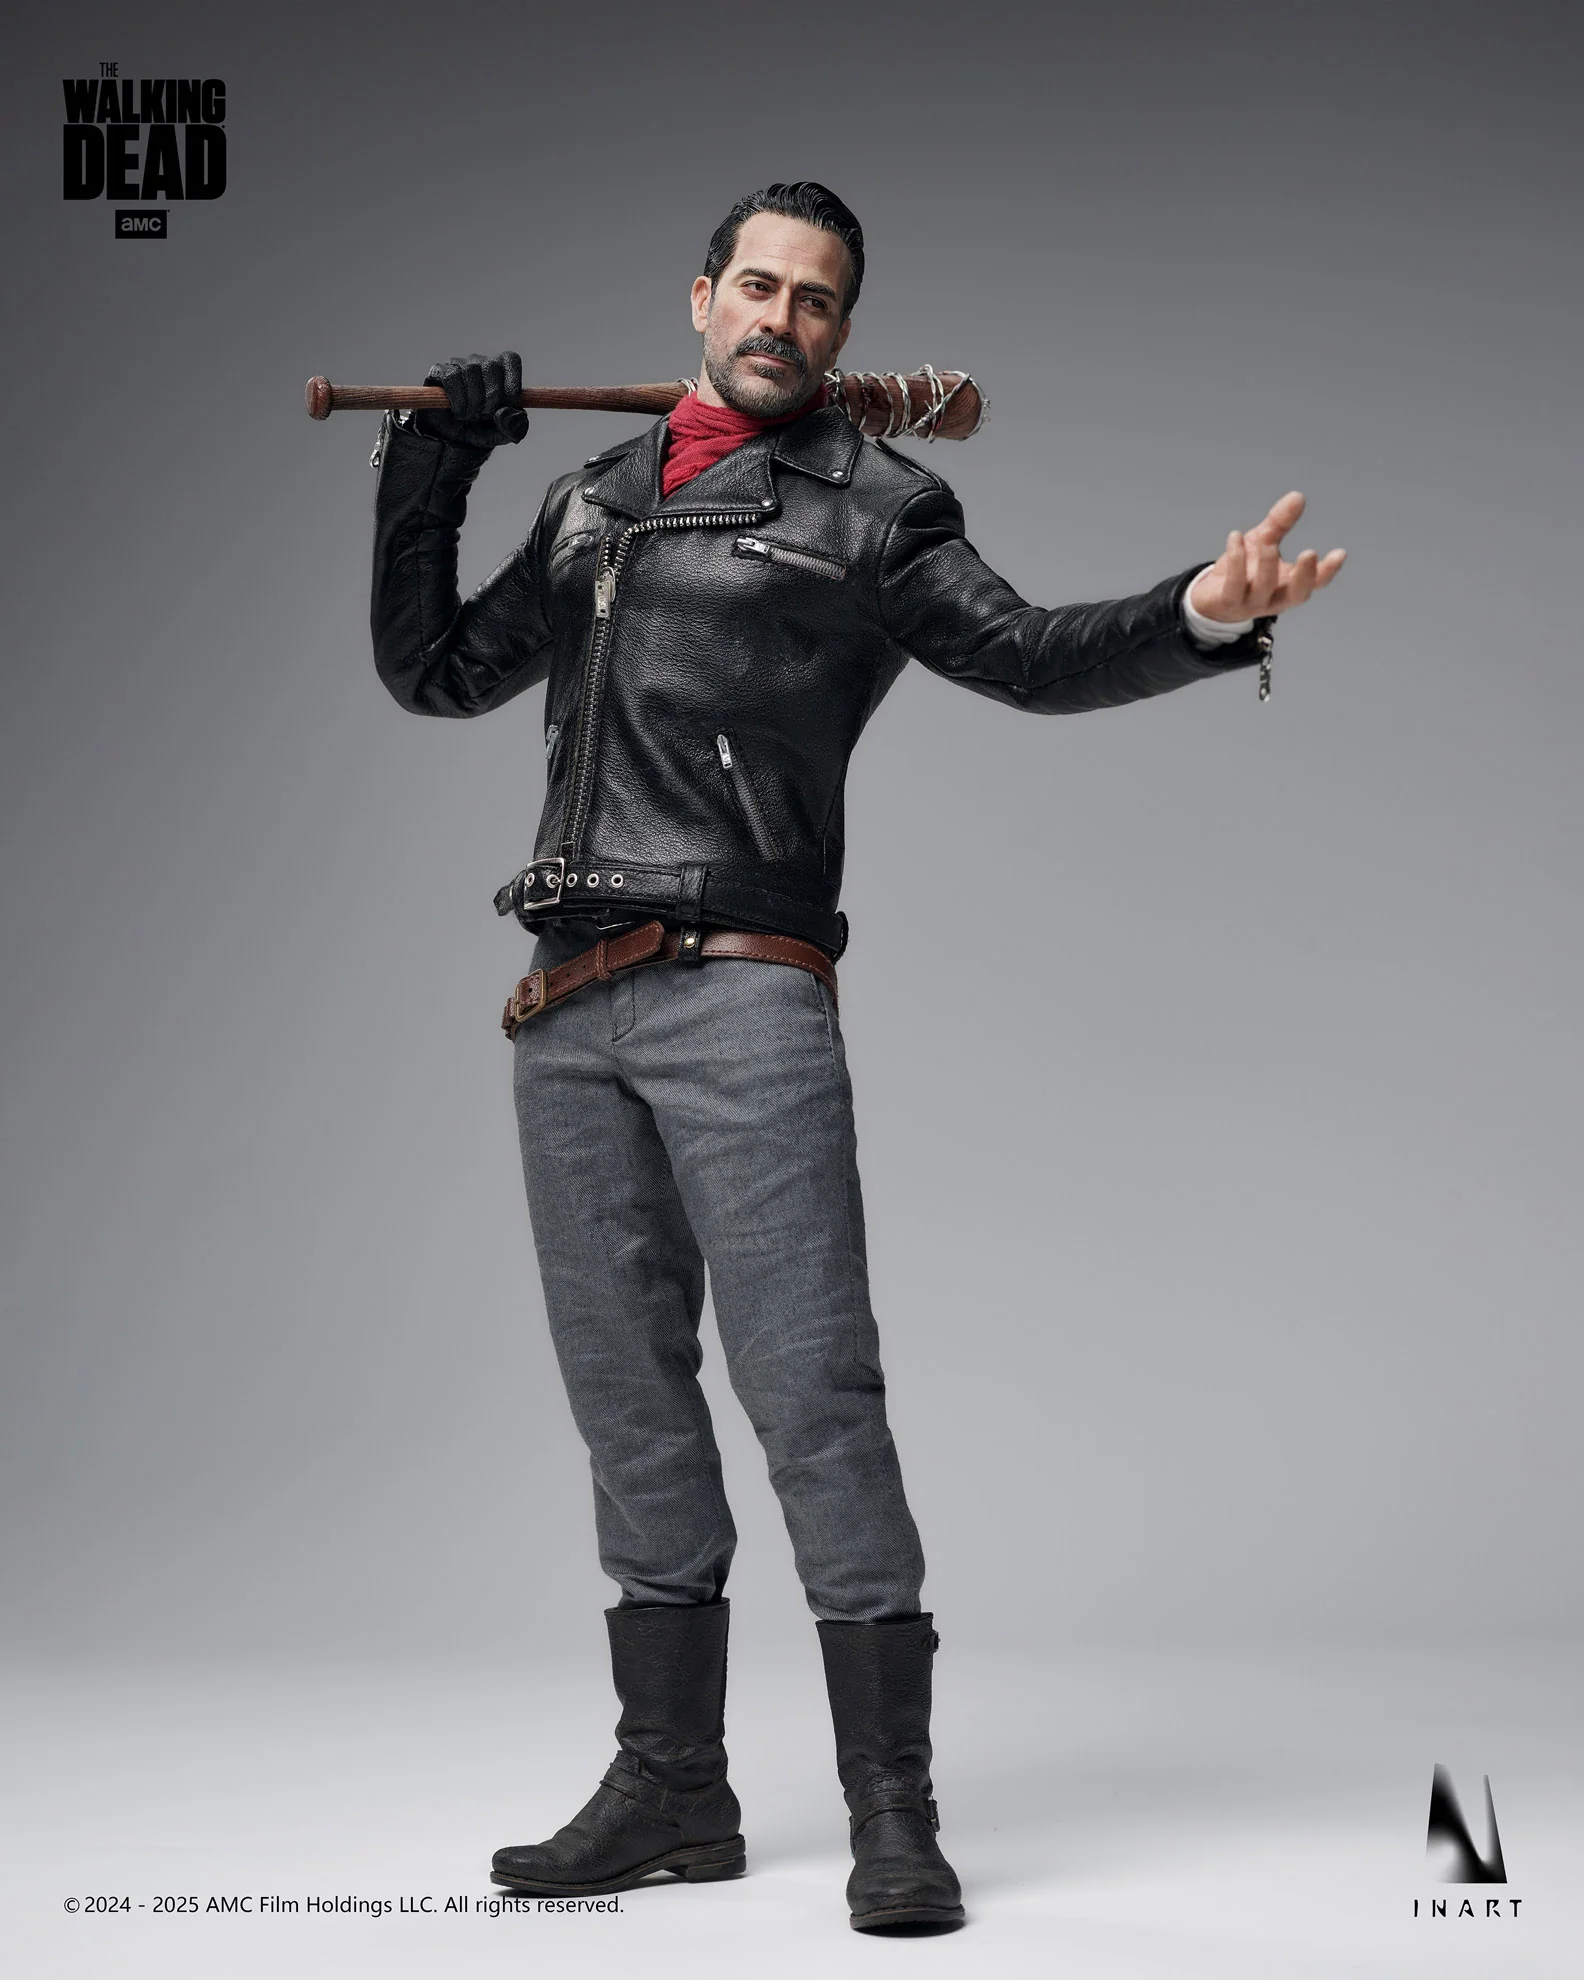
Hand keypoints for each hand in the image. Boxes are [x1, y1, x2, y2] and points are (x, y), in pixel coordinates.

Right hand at [414, 351, 528, 447]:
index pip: (510, 359)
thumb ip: (515, 428)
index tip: (507, 404)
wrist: (451, 439)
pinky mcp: (439, 371)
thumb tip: (508, 413)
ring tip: (471, 416)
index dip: (512, 383)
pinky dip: (458, 399)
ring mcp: (459, 364)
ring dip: (473, 401)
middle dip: (492, 397)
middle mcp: (480, 362)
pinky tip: (459, 412)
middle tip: (486, 415)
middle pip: (491, 366)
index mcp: (501, 370)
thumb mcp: (503, 435)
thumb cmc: (481, 431)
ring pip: (470, 370)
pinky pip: (451, 376)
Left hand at [1188, 491, 1344, 621]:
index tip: (1340, 553)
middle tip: (1310, 553)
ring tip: (1265, 537)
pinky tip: (1235, 538)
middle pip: (1296, 594)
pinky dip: (1236, 560)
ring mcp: (1252, 603)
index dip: (1328, 571)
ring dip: (1266, 561)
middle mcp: (1275, 598)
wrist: (1211, 598)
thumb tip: (1297, 496)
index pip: (1314, 583)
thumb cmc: (1244, 570)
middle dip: (1304, 575)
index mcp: (1289, 585)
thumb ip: (1280, 523)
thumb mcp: (1263, 541)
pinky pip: (1234, 584)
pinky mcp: (1228, 602)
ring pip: (1264, 586)